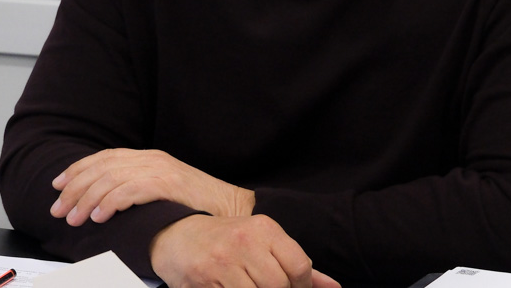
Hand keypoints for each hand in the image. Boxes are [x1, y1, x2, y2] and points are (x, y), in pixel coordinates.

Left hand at [51, 148, 253, 225]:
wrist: (232, 207)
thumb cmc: (196, 204)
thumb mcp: (163, 190)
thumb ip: (137, 188)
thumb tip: (103, 202)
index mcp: (148, 157)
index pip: (104, 158)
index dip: (77, 170)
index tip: (58, 186)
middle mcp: (150, 159)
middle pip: (101, 168)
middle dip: (74, 189)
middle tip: (58, 209)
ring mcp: (159, 169)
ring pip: (110, 180)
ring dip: (87, 200)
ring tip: (75, 218)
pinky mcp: (168, 183)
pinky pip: (130, 190)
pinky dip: (110, 203)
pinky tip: (100, 216)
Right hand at [150, 214, 341, 287]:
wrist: (178, 236)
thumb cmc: (227, 241)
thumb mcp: (262, 242)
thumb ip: (296, 263)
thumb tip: (332, 287)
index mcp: (264, 228)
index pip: (299, 265)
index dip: (301, 287)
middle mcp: (244, 241)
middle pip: (279, 286)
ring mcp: (223, 261)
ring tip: (253, 287)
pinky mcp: (205, 280)